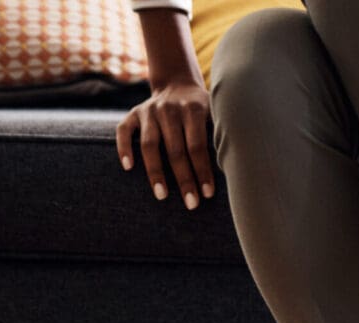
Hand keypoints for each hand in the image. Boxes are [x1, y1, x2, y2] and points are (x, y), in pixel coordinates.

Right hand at [116, 78, 214, 209]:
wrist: (177, 83)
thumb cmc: (201, 108)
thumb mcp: (215, 113)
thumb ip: (220, 134)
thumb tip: (234, 168)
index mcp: (193, 109)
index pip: (197, 146)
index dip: (202, 171)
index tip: (207, 194)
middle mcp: (169, 109)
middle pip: (175, 150)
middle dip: (184, 179)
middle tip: (191, 204)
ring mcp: (149, 110)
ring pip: (149, 144)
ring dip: (155, 172)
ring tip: (162, 196)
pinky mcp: (133, 113)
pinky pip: (123, 130)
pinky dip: (124, 148)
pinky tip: (128, 168)